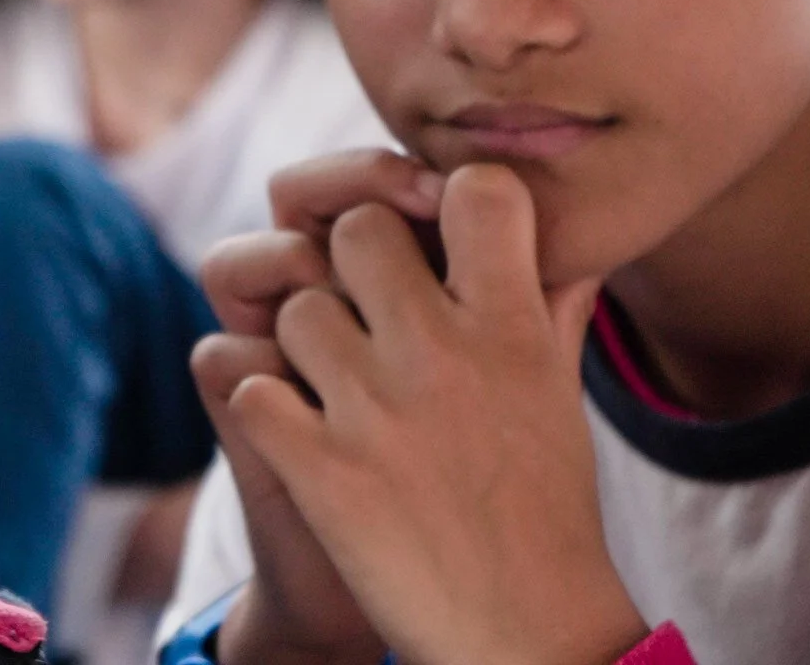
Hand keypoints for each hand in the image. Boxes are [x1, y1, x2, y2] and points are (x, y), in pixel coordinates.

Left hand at [225, 164, 645, 664]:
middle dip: (345, 259)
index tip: (432, 222)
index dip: (443, 192)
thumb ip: (548, 308)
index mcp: (513, 326)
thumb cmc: (542, 508)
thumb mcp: (558, 398)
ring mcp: (376, 409)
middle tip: (361, 307)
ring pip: (292, 305)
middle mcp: (445, 352)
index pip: (474, 189)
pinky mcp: (319, 469)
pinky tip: (296, 434)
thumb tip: (560, 240)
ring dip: (299, 342)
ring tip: (334, 387)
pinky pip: (249, 382)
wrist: (522, 633)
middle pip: (356, 227)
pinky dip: (264, 407)